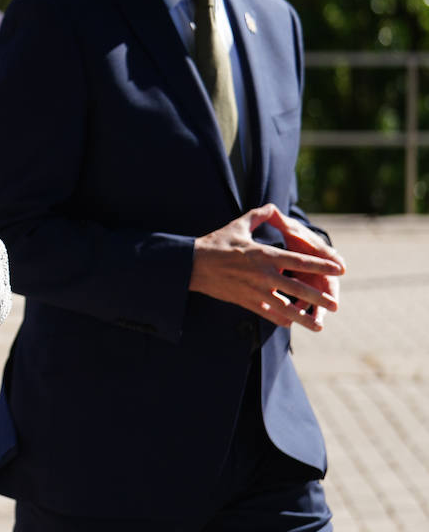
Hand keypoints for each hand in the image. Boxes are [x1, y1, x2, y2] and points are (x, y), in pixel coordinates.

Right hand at [189, 204, 344, 330]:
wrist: (191, 265)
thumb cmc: (216, 244)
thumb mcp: (237, 226)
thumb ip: (258, 216)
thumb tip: (272, 206)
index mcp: (264, 255)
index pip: (300, 261)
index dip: (322, 265)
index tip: (339, 269)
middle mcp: (263, 275)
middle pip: (298, 288)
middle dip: (319, 297)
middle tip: (336, 304)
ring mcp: (255, 291)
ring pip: (285, 307)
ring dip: (304, 317)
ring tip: (318, 325)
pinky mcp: (245, 301)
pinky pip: (268, 314)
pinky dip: (281, 319)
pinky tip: (291, 323)